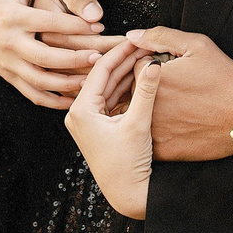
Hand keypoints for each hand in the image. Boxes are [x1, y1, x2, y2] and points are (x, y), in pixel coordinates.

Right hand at [0, 0, 116, 108]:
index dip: (72, 24)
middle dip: (73, 58)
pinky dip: (54, 100)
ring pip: (39, 80)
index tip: (97, 25)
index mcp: (13, 17)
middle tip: (99, 57)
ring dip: (66, 83)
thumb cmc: (1, 2)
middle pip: (44, 56)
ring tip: (91, 80)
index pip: (46, 22)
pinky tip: (74, 98)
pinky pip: (33, 94)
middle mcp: (10, 42)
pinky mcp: (11, 78)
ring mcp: (10, 63)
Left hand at [65, 40, 160, 218]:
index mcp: (80, 111)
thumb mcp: (138, 123)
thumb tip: (154, 63)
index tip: (137, 38)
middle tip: (144, 42)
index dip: (120, 52)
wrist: (127, 193)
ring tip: (145, 54)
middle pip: (102, 76)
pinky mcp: (97, 126)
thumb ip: (146, 91)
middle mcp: (78, 113)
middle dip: (124, 60)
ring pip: (108, 86)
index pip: (100, 70)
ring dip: (126, 72)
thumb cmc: (128, 163)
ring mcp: (87, 120)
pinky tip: (140, 74)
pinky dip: (126, 87)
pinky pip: (111, 98)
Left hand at [125, 25, 232, 160]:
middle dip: (151, 86)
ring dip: (153, 108)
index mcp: (154, 78)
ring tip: (181, 105)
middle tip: (179, 88)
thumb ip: (160, 36)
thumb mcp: (196, 45)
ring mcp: (155, 130)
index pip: (137, 67)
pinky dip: (159, 129)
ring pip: (141, 115)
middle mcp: (149, 105)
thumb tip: (133, 36)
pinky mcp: (164, 149)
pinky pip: (149, 137)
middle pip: (136, 91)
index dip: (155, 65)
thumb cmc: (224, 78)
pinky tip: (179, 122)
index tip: (173, 70)